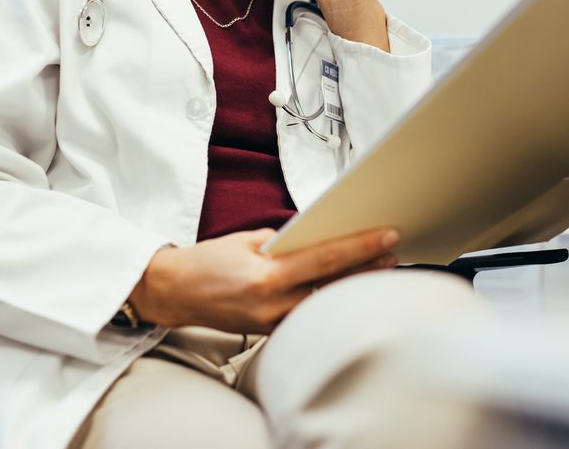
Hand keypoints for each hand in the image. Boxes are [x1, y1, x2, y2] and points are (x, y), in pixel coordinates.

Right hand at [129, 227, 398, 333]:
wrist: (175, 292)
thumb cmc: (210, 261)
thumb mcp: (249, 240)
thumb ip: (287, 242)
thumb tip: (323, 237)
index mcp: (267, 274)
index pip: (326, 258)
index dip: (361, 247)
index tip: (387, 237)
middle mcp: (272, 303)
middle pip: (333, 285)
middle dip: (367, 269)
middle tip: (393, 255)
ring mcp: (272, 322)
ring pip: (324, 303)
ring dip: (351, 286)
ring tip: (377, 271)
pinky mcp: (270, 332)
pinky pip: (307, 316)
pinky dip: (327, 300)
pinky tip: (344, 289)